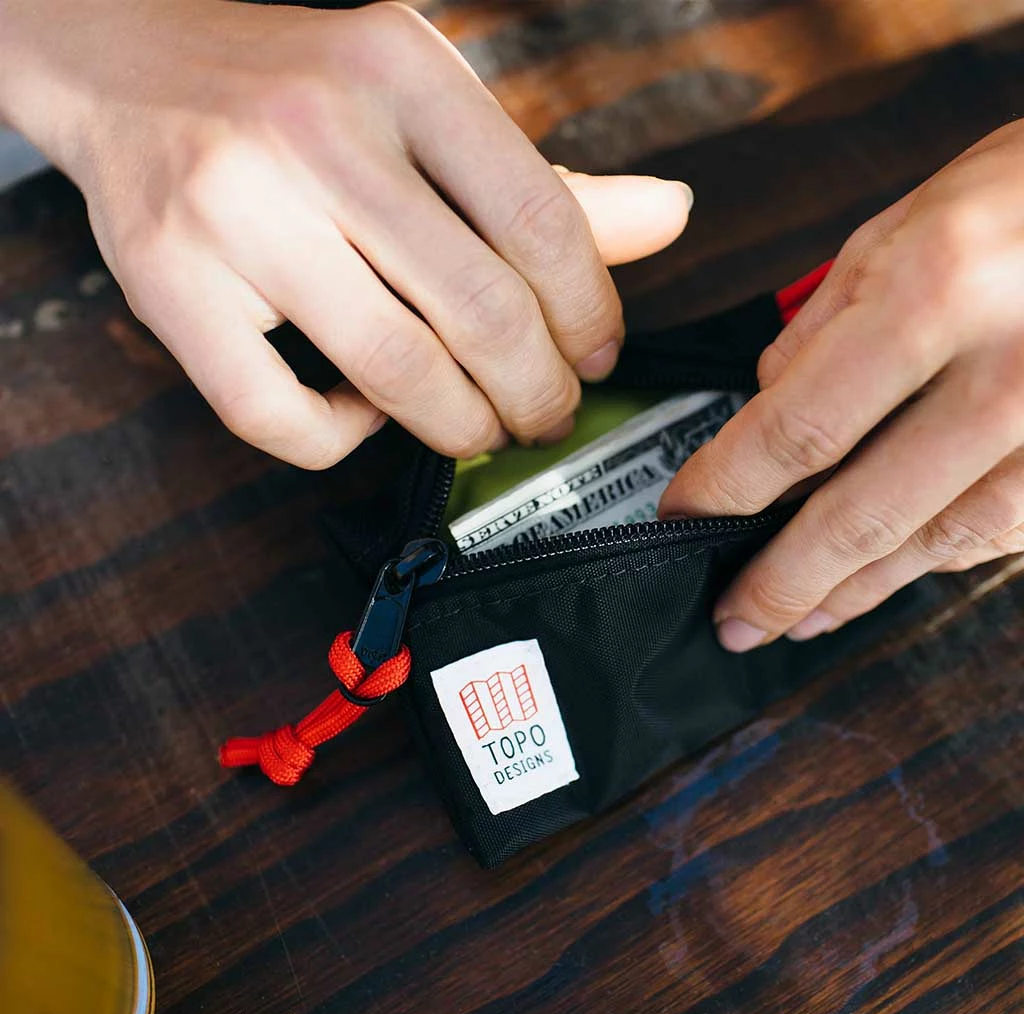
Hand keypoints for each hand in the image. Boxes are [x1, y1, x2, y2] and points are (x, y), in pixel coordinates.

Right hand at [0, 0, 692, 468]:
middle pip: (482, 312)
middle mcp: (317, 132)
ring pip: (395, 371)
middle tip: (547, 414)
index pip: (543, 222)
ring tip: (479, 426)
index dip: (592, 316)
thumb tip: (668, 220)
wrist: (127, 61)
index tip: (598, 357)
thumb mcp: (425, 106)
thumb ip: (544, 180)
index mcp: (401, 70)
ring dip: (461, 426)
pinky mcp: (169, 286)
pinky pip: (282, 416)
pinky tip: (364, 414)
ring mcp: (235, 211)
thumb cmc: (297, 92)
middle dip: (539, 392)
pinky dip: (343, 439)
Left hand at [659, 120, 1023, 650]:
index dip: (727, 488)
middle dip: (783, 579)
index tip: (683, 518)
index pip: (797, 426)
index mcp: (936, 291)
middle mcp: (1005, 372)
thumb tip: (762, 412)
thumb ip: (819, 330)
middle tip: (733, 620)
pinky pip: (992, 533)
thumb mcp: (901, 229)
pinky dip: (923, 562)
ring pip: (932, 542)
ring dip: (852, 590)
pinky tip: (878, 579)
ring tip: (794, 617)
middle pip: (862, 513)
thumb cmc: (1020, 199)